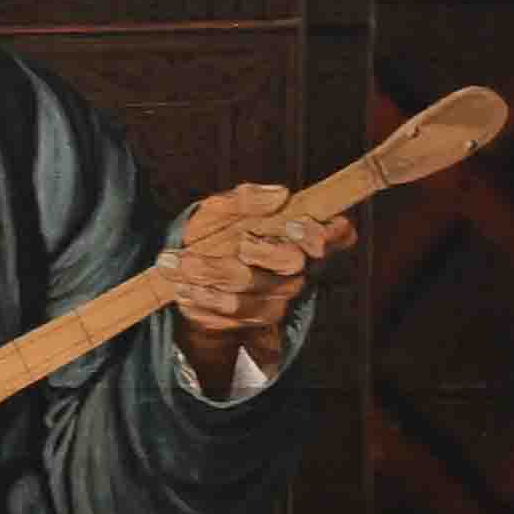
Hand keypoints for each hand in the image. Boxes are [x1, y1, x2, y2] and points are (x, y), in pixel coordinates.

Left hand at [158, 183, 319, 352]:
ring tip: (177, 263)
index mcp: (298, 234)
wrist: (187, 271)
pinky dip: (204, 299)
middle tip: (230, 242)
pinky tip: (183, 287)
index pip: (336, 234)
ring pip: (252, 291)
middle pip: (291, 262)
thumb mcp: (222, 208)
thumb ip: (246, 198)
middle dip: (260, 251)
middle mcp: (296, 268)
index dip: (322, 233)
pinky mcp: (257, 319)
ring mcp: (278, 296)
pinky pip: (234, 314)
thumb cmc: (213, 232)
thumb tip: (280, 194)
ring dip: (210, 276)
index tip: (292, 225)